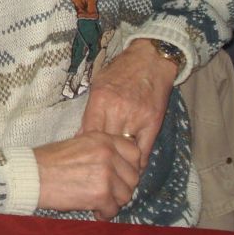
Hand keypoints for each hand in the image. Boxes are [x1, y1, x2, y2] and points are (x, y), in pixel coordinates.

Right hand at [36, 131, 141, 219]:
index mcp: (102, 139)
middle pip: (133, 177)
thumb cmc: (48, 161)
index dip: (130, 167)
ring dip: (114, 201)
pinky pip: (113, 209)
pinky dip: (104, 213)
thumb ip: (101, 151)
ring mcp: (106, 174)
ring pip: (126, 195)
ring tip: (99, 201)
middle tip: (108, 192)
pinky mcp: (101, 194)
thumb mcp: (78, 144)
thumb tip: (119, 164)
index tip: (121, 175)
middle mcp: (108, 154)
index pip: (134, 152)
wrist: (31, 175)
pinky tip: (93, 210)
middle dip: (122, 187)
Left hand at [79, 39, 176, 167]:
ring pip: (125, 150)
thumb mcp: (98, 86)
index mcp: (100, 100)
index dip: (85, 150)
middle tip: (96, 171)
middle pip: (106, 144)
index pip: (88, 134)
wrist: (150, 59)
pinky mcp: (154, 122)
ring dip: (120, 163)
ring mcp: (137, 116)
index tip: (83, 159)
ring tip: (113, 175)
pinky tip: (132, 169)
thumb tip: (80, 137)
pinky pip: (144, 150)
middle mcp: (118, 109)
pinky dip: (138, 162)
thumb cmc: (120, 72)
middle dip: (101, 159)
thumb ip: (90, 112)